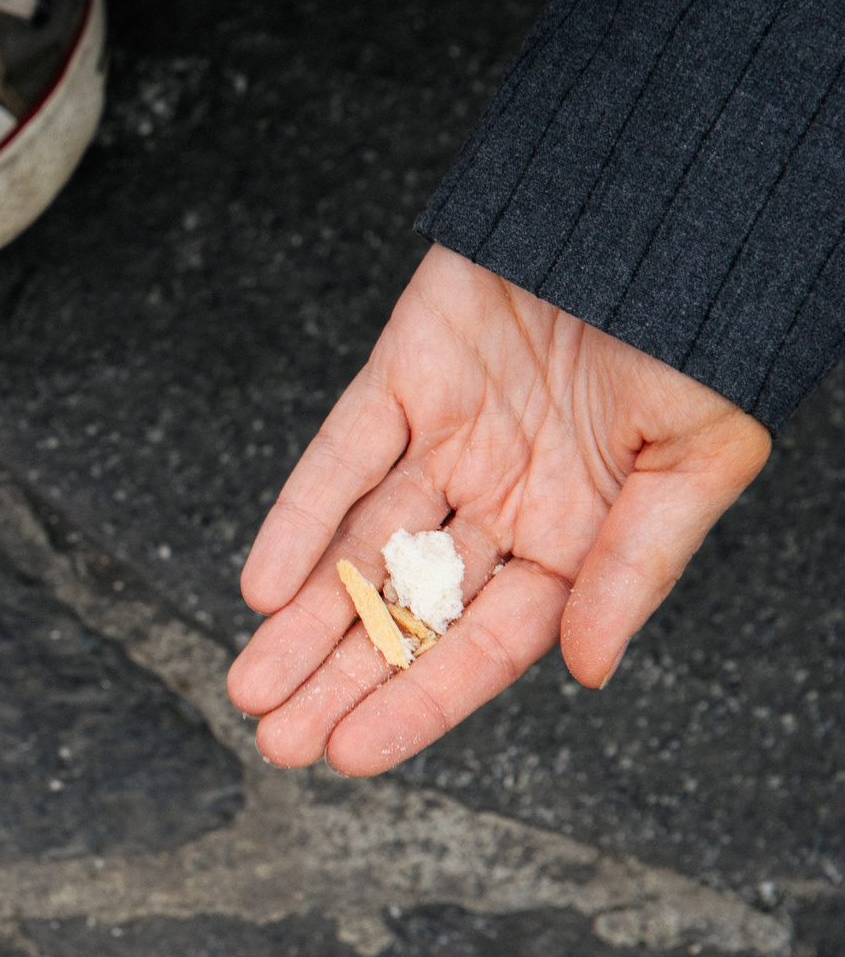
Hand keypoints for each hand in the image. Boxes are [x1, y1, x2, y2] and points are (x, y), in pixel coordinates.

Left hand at [226, 244, 771, 774]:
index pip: (484, 643)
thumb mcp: (696, 460)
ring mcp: (451, 439)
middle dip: (338, 677)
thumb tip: (588, 669)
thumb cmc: (706, 334)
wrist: (669, 204)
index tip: (351, 752)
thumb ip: (634, 565)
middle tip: (275, 739)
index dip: (417, 699)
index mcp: (577, 536)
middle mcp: (503, 500)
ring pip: (360, 547)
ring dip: (303, 619)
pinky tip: (262, 585)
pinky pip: (341, 456)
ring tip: (249, 683)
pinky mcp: (407, 374)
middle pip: (407, 610)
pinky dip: (299, 519)